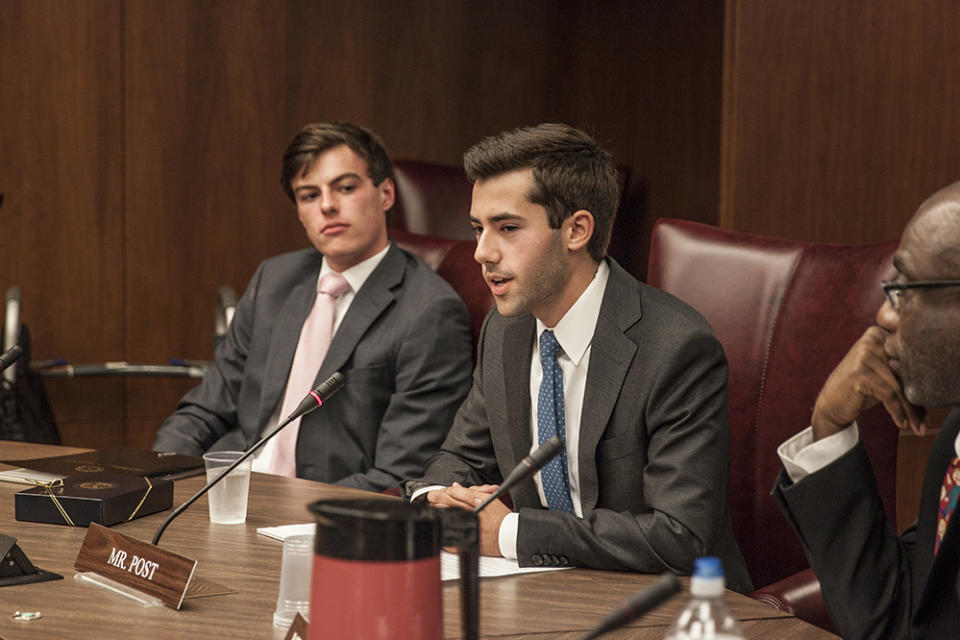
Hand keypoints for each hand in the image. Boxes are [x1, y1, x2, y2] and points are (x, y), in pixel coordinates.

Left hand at [426, 483, 507, 556]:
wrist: (510, 535)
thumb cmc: (501, 517)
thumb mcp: (489, 498)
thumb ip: (472, 491)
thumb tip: (456, 487)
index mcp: (475, 503)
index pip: (454, 494)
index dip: (443, 491)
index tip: (437, 491)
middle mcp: (470, 514)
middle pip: (447, 504)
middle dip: (436, 498)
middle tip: (430, 497)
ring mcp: (468, 528)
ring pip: (446, 518)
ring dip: (438, 512)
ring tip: (433, 509)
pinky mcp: (467, 541)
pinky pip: (450, 538)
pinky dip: (443, 531)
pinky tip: (439, 527)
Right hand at [812, 326, 926, 439]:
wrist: (831, 403)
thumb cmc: (862, 389)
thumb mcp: (884, 375)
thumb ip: (905, 371)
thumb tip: (938, 387)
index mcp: (880, 333)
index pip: (910, 357)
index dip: (923, 380)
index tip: (931, 404)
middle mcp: (872, 339)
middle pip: (906, 372)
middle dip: (918, 401)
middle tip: (925, 422)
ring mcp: (864, 354)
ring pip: (899, 386)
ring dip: (910, 411)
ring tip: (917, 427)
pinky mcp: (860, 373)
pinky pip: (888, 394)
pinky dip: (898, 411)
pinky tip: (901, 423)